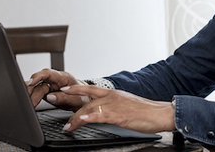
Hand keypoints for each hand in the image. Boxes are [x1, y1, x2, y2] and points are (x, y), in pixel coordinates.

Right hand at [25, 69, 82, 107]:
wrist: (84, 101)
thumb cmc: (82, 98)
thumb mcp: (76, 100)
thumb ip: (64, 98)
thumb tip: (50, 97)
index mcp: (63, 77)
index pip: (48, 73)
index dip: (38, 76)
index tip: (31, 82)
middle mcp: (55, 80)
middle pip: (40, 82)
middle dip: (32, 91)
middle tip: (30, 101)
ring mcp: (50, 86)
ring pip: (36, 88)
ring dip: (31, 95)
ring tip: (28, 103)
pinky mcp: (47, 92)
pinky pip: (37, 92)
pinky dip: (32, 96)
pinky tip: (28, 100)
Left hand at [60, 85, 174, 133]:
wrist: (160, 113)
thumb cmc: (146, 112)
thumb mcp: (127, 107)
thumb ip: (115, 108)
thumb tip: (106, 113)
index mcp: (114, 93)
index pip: (90, 88)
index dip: (76, 88)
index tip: (64, 89)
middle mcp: (112, 96)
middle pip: (85, 98)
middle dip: (68, 100)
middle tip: (54, 101)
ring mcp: (114, 105)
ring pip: (88, 109)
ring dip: (74, 118)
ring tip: (66, 126)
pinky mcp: (117, 115)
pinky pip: (97, 116)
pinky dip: (85, 120)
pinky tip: (78, 123)